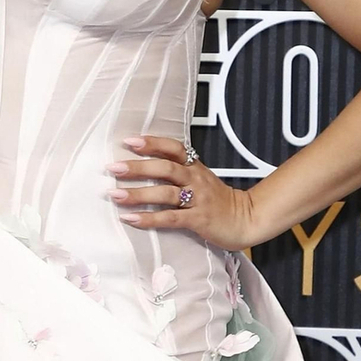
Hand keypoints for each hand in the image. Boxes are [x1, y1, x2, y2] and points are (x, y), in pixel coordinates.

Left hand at [110, 136, 253, 251]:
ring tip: (116, 195)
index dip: (152, 143)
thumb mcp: (201, 179)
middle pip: (165, 168)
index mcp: (195, 167)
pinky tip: (131, 218)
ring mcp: (198, 200)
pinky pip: (170, 218)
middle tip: (114, 167)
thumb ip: (180, 171)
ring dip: (138, 194)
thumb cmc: (219, 201)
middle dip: (138, 167)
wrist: (246, 220)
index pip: (173, 148)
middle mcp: (196, 180)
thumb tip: (147, 165)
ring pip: (165, 193)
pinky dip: (149, 219)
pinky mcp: (199, 220)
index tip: (129, 141)